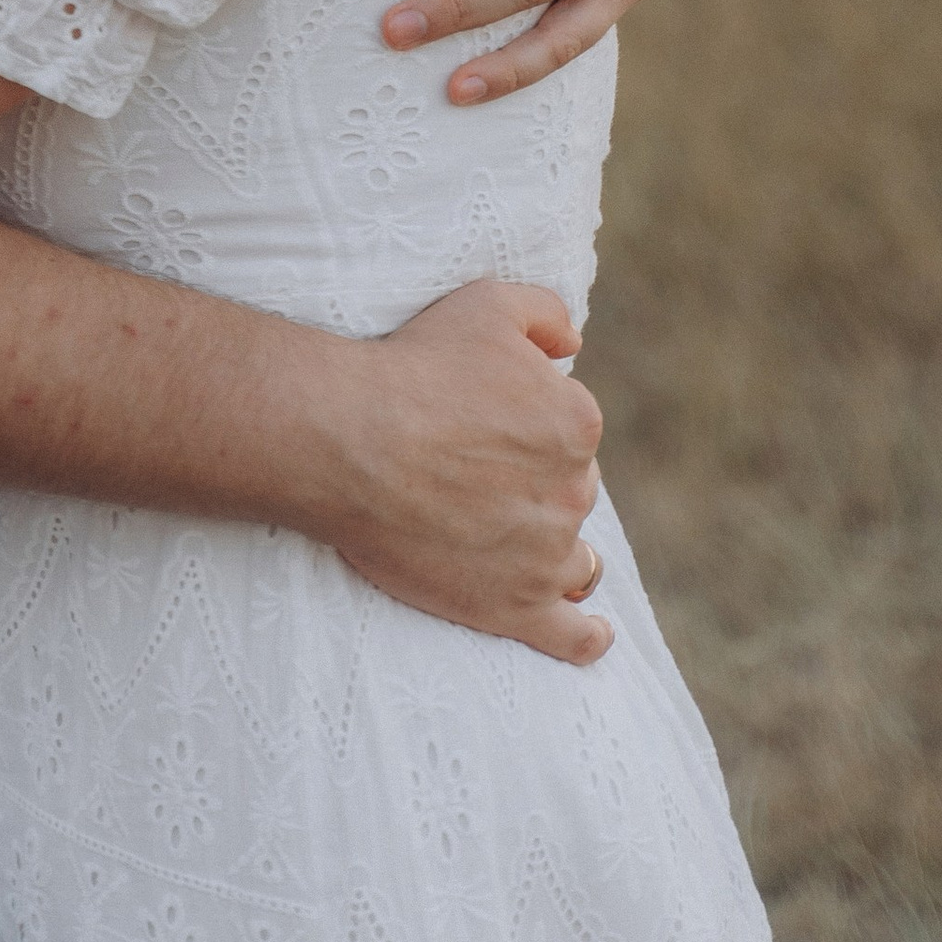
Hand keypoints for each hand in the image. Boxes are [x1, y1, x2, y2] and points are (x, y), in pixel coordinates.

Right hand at [311, 281, 609, 665]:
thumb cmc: (412, 366)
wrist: (347, 440)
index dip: (527, 428)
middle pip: (570, 493)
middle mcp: (573, 492)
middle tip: (474, 480)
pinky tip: (594, 636)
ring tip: (525, 551)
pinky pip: (570, 634)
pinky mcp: (513, 607)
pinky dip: (587, 638)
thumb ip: (546, 313)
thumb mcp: (486, 303)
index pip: (570, 431)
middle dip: (537, 488)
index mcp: (575, 424)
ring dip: (559, 553)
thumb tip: (573, 344)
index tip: (482, 427)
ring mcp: (545, 556)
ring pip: (576, 559)